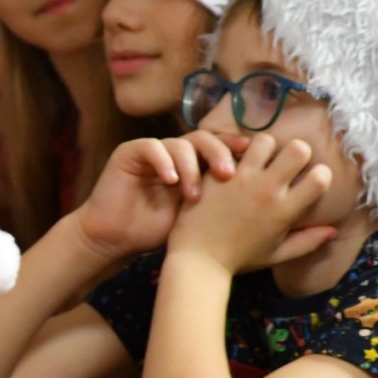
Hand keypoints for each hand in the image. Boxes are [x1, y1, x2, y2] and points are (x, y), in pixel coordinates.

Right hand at [75, 132, 246, 262]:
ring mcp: (152, 151)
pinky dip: (164, 162)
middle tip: (227, 175)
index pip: (219, 146)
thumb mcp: (198, 215)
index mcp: (193, 164)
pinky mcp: (129, 152)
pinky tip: (170, 180)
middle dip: (219, 154)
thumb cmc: (158, 232)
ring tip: (193, 195)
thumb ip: (220, 200)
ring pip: (180, 144)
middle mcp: (174, 153)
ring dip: (191, 168)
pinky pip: (152, 147)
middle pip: (204, 139)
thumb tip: (262, 195)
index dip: (235, 149)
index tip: (254, 160)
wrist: (115, 239)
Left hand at [167, 133, 335, 272]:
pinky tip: (233, 164)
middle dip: (296, 152)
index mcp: (286, 210)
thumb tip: (333, 231)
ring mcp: (240, 179)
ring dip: (265, 148)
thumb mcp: (277, 255)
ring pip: (264, 140)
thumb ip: (308, 242)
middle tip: (285, 163)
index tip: (309, 180)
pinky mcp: (217, 173)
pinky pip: (232, 149)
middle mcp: (267, 190)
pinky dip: (235, 153)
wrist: (197, 260)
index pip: (321, 176)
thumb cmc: (239, 259)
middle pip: (298, 148)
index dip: (319, 174)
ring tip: (258, 160)